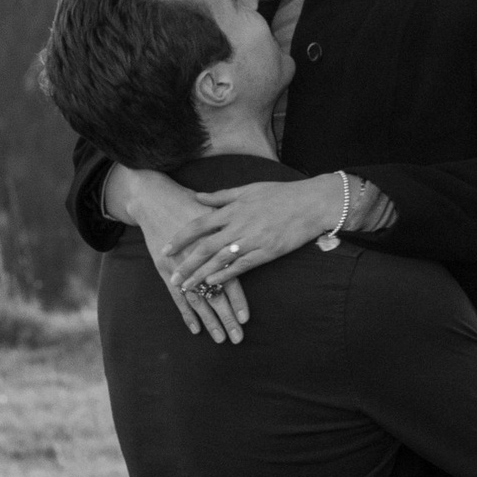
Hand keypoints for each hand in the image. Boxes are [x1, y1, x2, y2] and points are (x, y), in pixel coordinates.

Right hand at [112, 169, 251, 344]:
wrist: (156, 199)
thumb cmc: (191, 203)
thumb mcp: (215, 212)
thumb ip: (234, 229)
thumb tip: (259, 238)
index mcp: (213, 245)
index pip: (228, 278)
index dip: (237, 300)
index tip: (246, 319)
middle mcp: (196, 260)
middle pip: (214, 294)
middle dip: (226, 318)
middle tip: (236, 338)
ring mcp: (179, 267)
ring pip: (197, 300)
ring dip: (209, 321)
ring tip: (219, 338)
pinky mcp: (165, 270)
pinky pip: (177, 297)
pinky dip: (186, 313)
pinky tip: (196, 329)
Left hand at [165, 175, 347, 296]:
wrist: (311, 203)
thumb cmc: (281, 194)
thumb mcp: (248, 189)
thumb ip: (221, 196)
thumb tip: (197, 197)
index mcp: (233, 208)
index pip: (199, 225)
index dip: (180, 239)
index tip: (165, 249)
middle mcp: (239, 225)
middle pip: (205, 247)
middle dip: (186, 264)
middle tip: (171, 277)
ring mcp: (253, 239)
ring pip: (220, 260)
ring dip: (201, 275)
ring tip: (188, 287)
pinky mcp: (267, 252)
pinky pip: (242, 267)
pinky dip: (226, 276)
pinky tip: (213, 284)